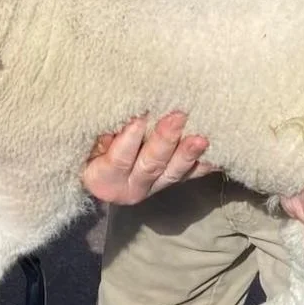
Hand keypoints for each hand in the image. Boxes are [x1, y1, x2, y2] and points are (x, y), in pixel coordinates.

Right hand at [83, 112, 215, 204]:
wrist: (94, 174)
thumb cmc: (84, 151)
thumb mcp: (82, 144)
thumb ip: (97, 137)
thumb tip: (117, 124)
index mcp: (104, 179)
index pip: (118, 159)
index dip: (129, 139)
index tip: (140, 117)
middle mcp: (131, 188)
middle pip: (151, 165)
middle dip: (165, 140)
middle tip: (178, 116)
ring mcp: (155, 186)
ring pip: (174, 173)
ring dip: (189, 154)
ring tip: (202, 138)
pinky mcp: (171, 181)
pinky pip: (190, 174)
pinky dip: (205, 164)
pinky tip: (221, 153)